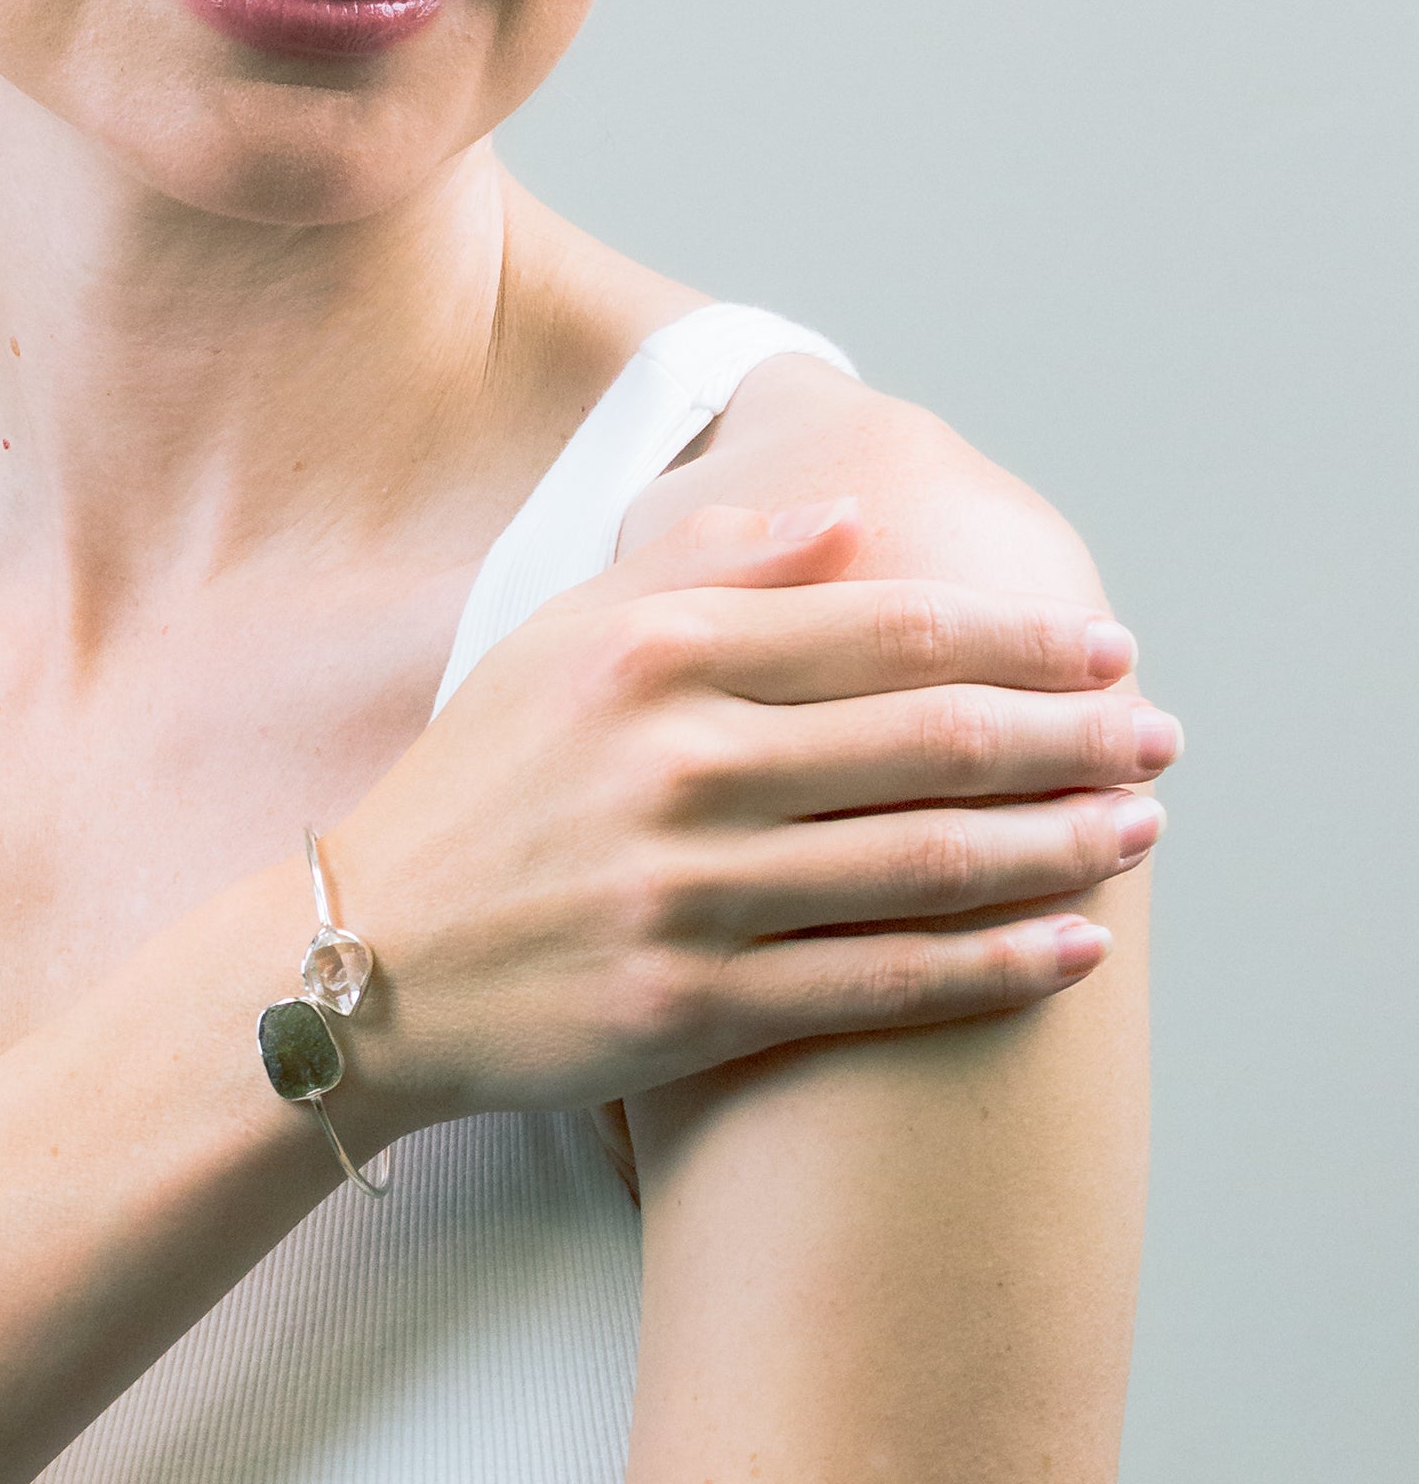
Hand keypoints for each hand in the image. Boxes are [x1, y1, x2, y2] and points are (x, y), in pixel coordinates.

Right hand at [325, 501, 1176, 1131]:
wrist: (363, 958)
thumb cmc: (477, 783)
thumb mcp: (556, 634)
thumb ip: (700, 561)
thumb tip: (845, 516)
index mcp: (651, 652)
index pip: (883, 626)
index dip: (1017, 638)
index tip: (1103, 649)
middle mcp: (675, 762)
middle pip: (928, 739)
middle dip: (1072, 736)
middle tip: (1159, 737)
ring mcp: (683, 891)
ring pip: (924, 861)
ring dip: (1058, 843)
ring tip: (1140, 829)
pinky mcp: (687, 1006)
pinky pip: (878, 984)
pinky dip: (991, 965)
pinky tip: (1072, 943)